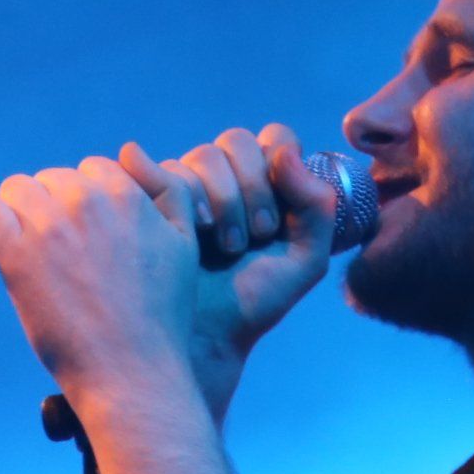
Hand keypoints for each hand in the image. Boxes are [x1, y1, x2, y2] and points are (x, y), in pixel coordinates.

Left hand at [0, 154, 211, 422]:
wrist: (132, 373)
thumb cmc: (160, 317)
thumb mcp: (185, 244)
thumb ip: (169, 191)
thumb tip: (131, 151)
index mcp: (126, 194)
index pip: (90, 170)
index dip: (86, 203)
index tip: (86, 237)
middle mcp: (86, 201)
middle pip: (51, 179)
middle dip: (53, 209)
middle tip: (60, 255)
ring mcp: (49, 227)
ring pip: (15, 190)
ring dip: (18, 215)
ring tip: (29, 252)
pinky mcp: (17, 256)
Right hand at [118, 125, 335, 420]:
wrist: (206, 335)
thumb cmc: (256, 302)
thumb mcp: (305, 260)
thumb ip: (318, 207)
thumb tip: (284, 153)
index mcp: (269, 184)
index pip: (275, 138)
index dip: (277, 165)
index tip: (277, 217)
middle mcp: (228, 177)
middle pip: (236, 142)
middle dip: (249, 188)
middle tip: (254, 238)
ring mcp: (190, 185)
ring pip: (203, 156)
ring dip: (218, 199)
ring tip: (223, 246)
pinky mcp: (155, 197)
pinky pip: (167, 171)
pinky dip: (182, 197)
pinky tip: (188, 233)